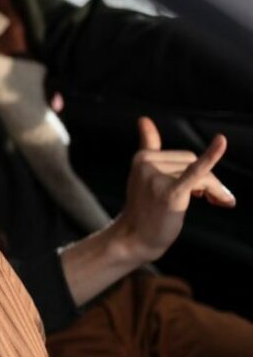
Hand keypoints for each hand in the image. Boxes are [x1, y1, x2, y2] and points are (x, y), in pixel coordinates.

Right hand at [113, 117, 233, 263]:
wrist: (136, 238)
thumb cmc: (145, 207)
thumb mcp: (145, 173)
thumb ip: (148, 145)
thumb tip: (144, 118)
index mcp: (143, 157)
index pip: (184, 157)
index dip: (197, 170)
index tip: (198, 192)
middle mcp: (147, 164)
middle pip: (194, 162)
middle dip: (208, 181)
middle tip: (213, 200)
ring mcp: (157, 178)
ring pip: (202, 174)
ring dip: (214, 190)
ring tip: (217, 203)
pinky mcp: (170, 192)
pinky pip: (195, 172)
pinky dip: (211, 156)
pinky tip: (221, 141)